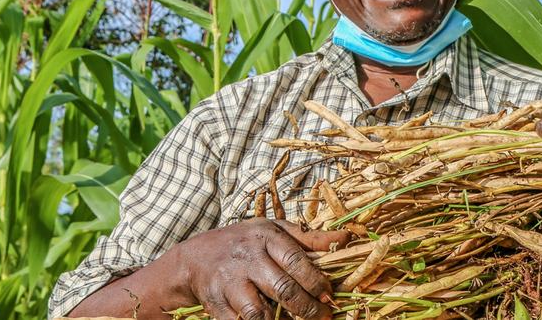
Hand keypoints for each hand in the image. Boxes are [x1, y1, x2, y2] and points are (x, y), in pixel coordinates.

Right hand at [177, 218, 349, 319]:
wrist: (194, 257)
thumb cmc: (245, 242)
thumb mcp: (274, 231)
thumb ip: (309, 238)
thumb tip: (346, 237)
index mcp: (265, 238)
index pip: (296, 260)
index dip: (316, 281)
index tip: (329, 295)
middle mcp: (247, 259)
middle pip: (282, 289)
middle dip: (307, 308)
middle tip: (323, 316)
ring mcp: (230, 283)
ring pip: (259, 312)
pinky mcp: (216, 304)